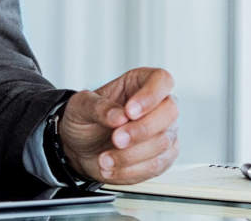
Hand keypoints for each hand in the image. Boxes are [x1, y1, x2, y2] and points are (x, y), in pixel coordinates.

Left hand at [59, 67, 178, 183]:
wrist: (80, 148)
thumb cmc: (84, 120)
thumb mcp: (80, 107)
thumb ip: (98, 107)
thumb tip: (119, 116)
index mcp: (139, 83)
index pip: (161, 80)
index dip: (150, 95)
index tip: (130, 112)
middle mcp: (158, 105)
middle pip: (170, 112)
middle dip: (141, 130)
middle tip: (116, 139)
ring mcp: (165, 132)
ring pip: (162, 142)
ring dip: (131, 155)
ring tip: (103, 159)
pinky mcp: (163, 157)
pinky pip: (156, 165)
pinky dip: (131, 170)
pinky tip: (111, 168)